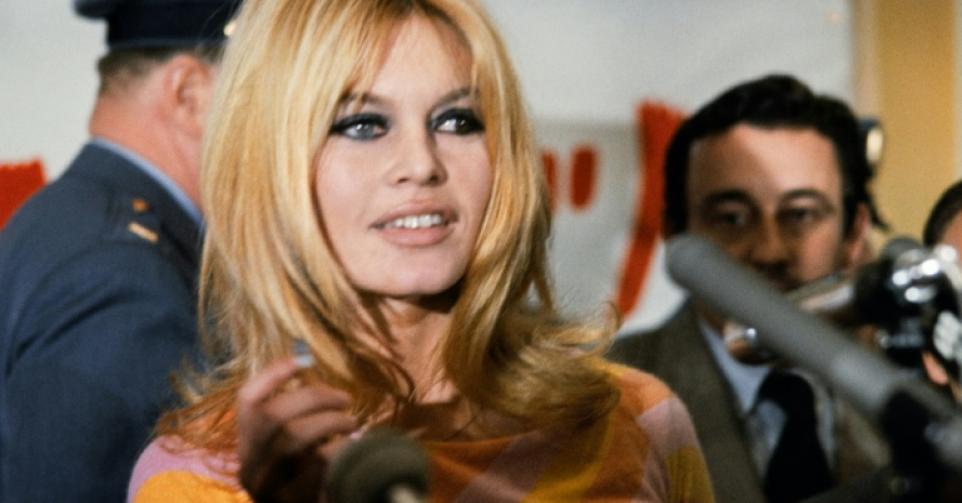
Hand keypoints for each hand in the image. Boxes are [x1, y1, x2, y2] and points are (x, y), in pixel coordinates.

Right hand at [237, 358, 356, 502]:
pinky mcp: (291, 502)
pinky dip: (338, 450)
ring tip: (352, 423)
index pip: (246, 400)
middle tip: (344, 399)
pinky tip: (351, 448)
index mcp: (247, 445)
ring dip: (330, 422)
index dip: (272, 375)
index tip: (303, 360)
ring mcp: (268, 486)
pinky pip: (316, 465)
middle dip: (314, 397)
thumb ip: (295, 416)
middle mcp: (250, 465)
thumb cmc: (307, 478)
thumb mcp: (293, 447)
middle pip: (273, 415)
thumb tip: (306, 361)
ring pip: (293, 438)